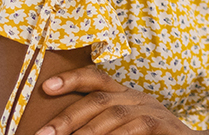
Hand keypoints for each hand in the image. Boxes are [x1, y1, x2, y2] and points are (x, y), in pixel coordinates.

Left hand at [34, 66, 189, 134]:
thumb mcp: (123, 129)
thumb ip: (100, 125)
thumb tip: (63, 131)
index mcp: (126, 95)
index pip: (97, 78)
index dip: (72, 78)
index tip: (46, 86)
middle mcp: (139, 98)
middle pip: (99, 99)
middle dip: (68, 117)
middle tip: (44, 134)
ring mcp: (154, 110)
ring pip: (115, 115)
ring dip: (87, 132)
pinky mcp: (164, 125)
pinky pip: (138, 127)